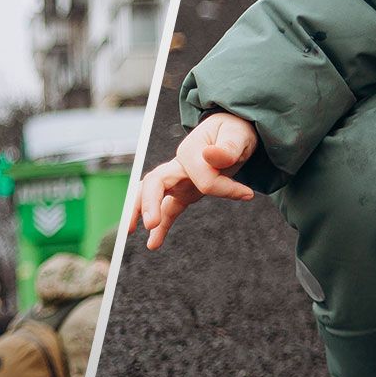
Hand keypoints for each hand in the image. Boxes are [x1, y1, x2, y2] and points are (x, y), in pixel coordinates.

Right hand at [129, 112, 258, 249]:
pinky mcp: (183, 192)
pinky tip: (154, 244)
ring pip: (151, 196)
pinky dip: (161, 228)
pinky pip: (168, 210)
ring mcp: (178, 180)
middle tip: (151, 223)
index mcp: (190, 151)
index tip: (246, 193)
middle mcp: (178, 165)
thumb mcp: (238, 135)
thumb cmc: (235, 132)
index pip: (201, 178)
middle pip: (154, 182)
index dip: (222, 187)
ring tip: (129, 231)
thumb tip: (211, 156)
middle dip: (149, 202)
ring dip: (140, 212)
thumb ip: (227, 147)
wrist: (232, 132)